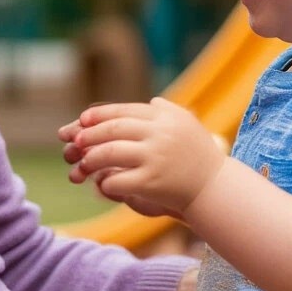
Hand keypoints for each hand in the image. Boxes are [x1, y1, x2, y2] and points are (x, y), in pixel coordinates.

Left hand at [67, 98, 226, 215]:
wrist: (216, 188)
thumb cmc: (200, 158)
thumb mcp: (188, 126)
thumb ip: (169, 112)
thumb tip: (151, 102)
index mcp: (165, 117)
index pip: (125, 110)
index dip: (100, 115)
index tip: (83, 119)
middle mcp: (160, 134)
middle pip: (114, 129)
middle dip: (90, 134)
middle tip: (76, 141)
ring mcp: (155, 158)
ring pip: (111, 153)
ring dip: (92, 158)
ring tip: (83, 165)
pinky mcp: (152, 182)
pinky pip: (118, 179)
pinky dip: (105, 182)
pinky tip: (101, 184)